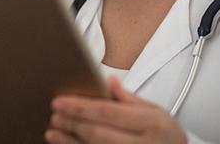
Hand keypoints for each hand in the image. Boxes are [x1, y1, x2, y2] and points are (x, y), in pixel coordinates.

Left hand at [46, 76, 187, 143]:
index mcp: (152, 123)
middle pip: (98, 134)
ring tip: (53, 131)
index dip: (81, 107)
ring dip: (69, 141)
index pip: (109, 113)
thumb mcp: (156, 112)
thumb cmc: (166, 135)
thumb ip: (129, 98)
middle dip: (72, 123)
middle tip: (54, 114)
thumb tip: (107, 80)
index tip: (60, 101)